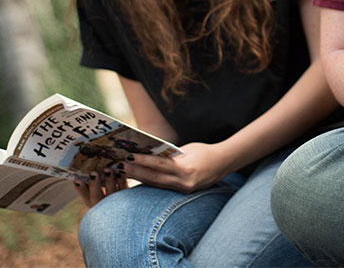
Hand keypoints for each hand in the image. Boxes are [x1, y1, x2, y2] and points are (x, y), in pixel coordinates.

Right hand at [74, 163, 127, 207]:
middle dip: (94, 184)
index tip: (76, 180)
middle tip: (92, 173)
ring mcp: (115, 202)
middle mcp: (103, 204)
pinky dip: (122, 179)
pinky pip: (124, 188)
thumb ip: (92, 184)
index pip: (86, 196)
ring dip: (109, 180)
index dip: (81, 189)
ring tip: (107, 169)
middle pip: (96, 196)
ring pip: (111, 192)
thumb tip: (85, 167)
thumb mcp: (99, 192)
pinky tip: (120, 171)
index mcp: (93, 202)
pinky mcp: (127, 197)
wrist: (127, 205)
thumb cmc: (110, 193)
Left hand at [119, 142, 233, 193]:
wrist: (224, 163)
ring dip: (139, 178)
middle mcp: (184, 182)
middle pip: (154, 178)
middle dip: (135, 172)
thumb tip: (149, 154)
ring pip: (156, 184)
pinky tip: (138, 179)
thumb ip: (170, 154)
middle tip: (118, 165)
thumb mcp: (188, 150)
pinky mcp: (183, 192)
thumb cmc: (204, 152)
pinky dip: (150, 182)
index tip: (128, 156)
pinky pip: (163, 187)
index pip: (160, 164)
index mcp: (186, 168)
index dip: (143, 160)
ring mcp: (184, 189)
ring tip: (124, 171)